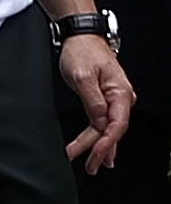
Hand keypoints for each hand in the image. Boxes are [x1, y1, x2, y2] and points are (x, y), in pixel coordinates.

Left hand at [59, 33, 134, 171]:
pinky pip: (103, 122)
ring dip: (99, 147)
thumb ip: (92, 102)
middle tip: (89, 167)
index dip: (105, 143)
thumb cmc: (82, 52)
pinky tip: (99, 149)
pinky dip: (99, 136)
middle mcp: (122, 97)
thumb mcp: (82, 77)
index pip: (116, 125)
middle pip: (112, 130)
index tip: (94, 155)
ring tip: (92, 164)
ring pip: (107, 128)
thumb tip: (99, 123)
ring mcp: (115, 99)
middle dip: (99, 150)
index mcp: (120, 93)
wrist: (81, 37)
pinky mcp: (105, 98)